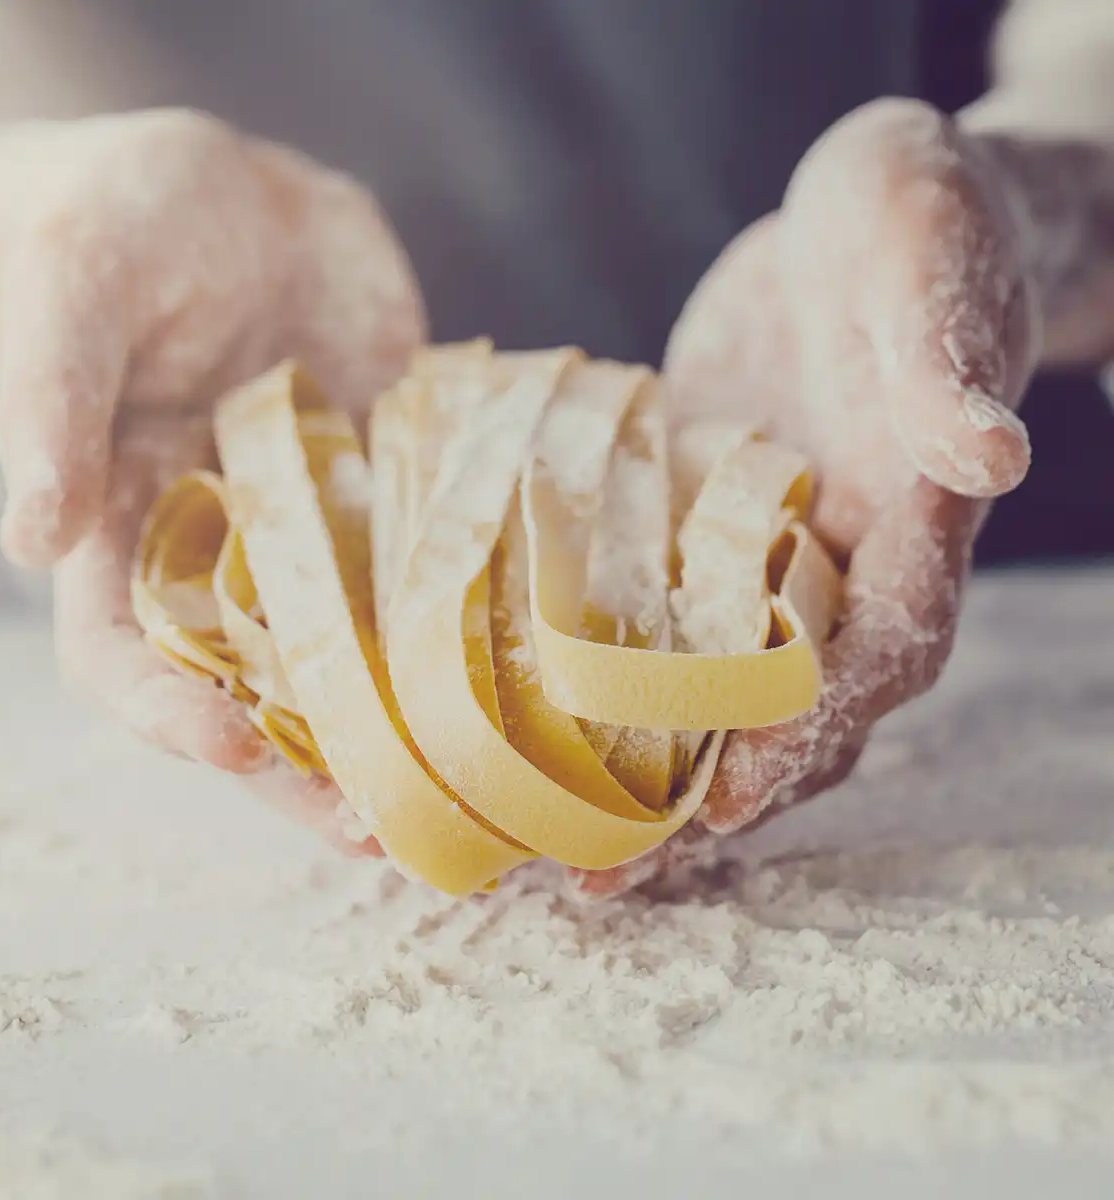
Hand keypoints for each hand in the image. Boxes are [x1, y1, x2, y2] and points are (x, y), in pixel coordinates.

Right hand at [0, 109, 423, 852]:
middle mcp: (229, 554)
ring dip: (405, 725)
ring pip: (360, 653)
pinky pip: (438, 569)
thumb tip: (32, 537)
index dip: (167, 714)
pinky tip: (529, 664)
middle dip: (309, 767)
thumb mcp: (75, 290)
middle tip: (378, 828)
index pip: (125, 654)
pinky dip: (476, 620)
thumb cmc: (128, 226)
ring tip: (466, 789)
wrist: (239, 197)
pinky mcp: (401, 492)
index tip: (228, 747)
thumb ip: (55, 405)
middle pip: (259, 688)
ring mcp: (324, 532)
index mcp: (128, 527)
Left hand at [574, 98, 1037, 896]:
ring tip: (547, 837)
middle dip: (703, 800)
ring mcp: (763, 554)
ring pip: (711, 687)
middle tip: (602, 876)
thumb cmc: (924, 227)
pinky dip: (601, 671)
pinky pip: (654, 614)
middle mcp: (839, 566)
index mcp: (913, 528)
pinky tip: (524, 710)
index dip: (808, 737)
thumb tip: (990, 456)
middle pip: (786, 713)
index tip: (729, 804)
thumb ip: (950, 369)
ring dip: (640, 765)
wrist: (867, 217)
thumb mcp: (933, 268)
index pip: (875, 660)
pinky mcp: (699, 523)